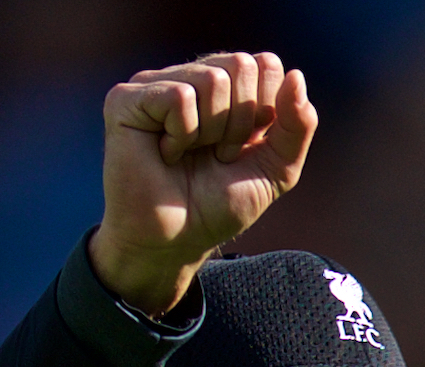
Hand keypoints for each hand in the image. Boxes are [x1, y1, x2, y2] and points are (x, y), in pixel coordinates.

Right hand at [89, 52, 317, 316]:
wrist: (175, 242)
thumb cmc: (217, 207)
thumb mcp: (275, 171)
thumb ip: (297, 127)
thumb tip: (295, 76)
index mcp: (227, 87)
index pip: (265, 65)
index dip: (263, 113)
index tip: (240, 149)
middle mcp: (192, 77)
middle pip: (241, 65)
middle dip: (238, 123)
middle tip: (214, 155)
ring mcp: (157, 84)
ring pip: (212, 80)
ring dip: (210, 132)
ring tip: (188, 156)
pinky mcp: (127, 99)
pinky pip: (178, 96)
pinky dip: (182, 134)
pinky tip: (166, 153)